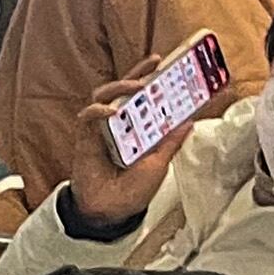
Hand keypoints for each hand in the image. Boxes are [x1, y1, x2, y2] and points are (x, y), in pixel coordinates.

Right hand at [64, 77, 186, 235]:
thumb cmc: (132, 190)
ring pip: (103, 97)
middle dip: (137, 73)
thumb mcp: (159, 163)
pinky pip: (87, 117)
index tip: (164, 63)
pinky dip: (97, 111)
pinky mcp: (85, 138)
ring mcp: (100, 130)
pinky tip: (109, 111)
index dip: (151, 79)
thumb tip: (189, 121)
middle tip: (153, 64)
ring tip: (136, 86)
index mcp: (135, 128)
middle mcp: (117, 124)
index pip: (142, 97)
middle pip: (122, 90)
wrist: (111, 211)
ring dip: (119, 88)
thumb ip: (170, 141)